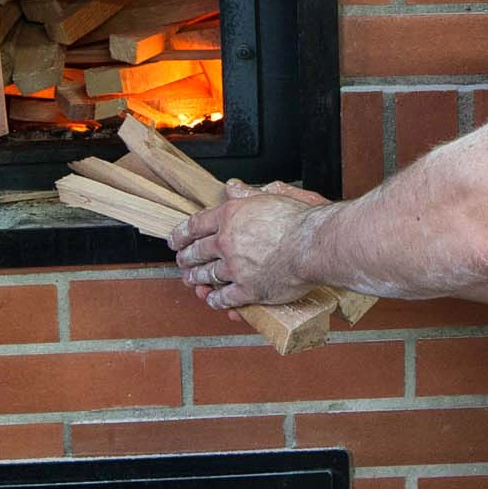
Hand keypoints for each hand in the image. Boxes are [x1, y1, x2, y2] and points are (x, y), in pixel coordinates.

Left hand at [167, 181, 327, 308]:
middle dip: (185, 258)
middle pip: (197, 252)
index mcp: (229, 217)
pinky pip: (226, 299)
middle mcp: (226, 242)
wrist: (313, 245)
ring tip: (191, 281)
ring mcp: (235, 268)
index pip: (195, 225)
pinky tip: (213, 300)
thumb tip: (231, 187)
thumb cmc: (297, 221)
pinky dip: (217, 301)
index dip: (181, 233)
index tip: (175, 239)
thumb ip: (245, 195)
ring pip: (207, 276)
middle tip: (181, 260)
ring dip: (196, 279)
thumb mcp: (268, 197)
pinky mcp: (248, 290)